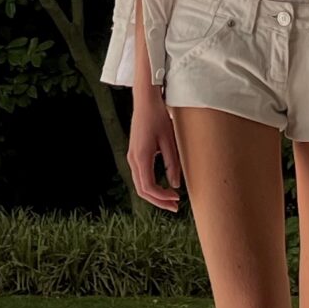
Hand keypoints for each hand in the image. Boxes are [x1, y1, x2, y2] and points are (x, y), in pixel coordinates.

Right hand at [128, 83, 184, 211]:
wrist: (145, 101)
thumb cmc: (158, 117)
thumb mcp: (169, 140)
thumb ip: (172, 164)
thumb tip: (175, 185)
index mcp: (141, 157)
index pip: (148, 187)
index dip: (162, 197)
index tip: (177, 198)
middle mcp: (133, 159)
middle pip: (142, 190)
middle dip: (158, 201)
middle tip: (175, 206)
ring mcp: (131, 157)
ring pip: (140, 185)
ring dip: (155, 195)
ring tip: (171, 198)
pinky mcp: (134, 154)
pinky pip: (140, 176)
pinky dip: (151, 186)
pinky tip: (163, 186)